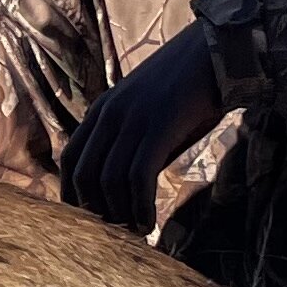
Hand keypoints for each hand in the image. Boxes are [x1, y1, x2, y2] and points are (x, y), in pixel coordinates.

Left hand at [58, 24, 229, 234]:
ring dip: (120, 214)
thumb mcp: (145, 111)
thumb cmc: (186, 88)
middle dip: (96, 210)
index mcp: (101, 110)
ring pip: (110, 180)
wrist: (215, 53)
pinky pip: (138, 178)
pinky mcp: (157, 128)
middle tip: (113, 234)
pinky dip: (140, 207)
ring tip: (134, 233)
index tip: (87, 220)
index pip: (71, 160)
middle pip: (85, 175)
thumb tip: (122, 186)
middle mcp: (109, 114)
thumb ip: (129, 140)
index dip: (73, 194)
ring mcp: (132, 120)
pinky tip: (148, 223)